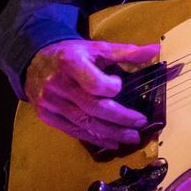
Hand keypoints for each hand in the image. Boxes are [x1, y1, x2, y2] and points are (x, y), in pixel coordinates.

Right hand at [24, 37, 159, 150]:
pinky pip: (73, 131)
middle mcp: (58, 85)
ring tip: (131, 137)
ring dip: (110, 133)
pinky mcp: (46, 116)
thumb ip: (126, 52)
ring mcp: (50, 103)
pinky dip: (93, 138)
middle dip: (119, 118)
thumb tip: (156, 50)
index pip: (94, 84)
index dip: (111, 88)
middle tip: (140, 124)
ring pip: (84, 123)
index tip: (120, 86)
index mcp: (71, 64)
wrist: (34, 61)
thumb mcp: (96, 48)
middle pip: (92, 108)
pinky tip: (111, 142)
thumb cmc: (72, 54)